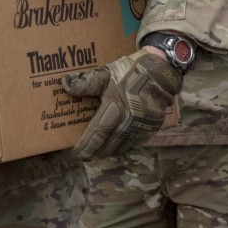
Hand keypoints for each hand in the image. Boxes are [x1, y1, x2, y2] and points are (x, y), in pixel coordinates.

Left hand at [62, 49, 182, 158]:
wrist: (162, 71)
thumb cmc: (132, 71)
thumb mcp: (106, 74)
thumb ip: (86, 82)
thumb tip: (64, 85)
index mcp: (115, 109)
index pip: (96, 135)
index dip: (84, 147)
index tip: (74, 154)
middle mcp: (128, 122)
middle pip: (107, 146)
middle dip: (94, 153)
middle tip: (83, 156)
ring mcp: (141, 127)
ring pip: (121, 147)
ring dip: (108, 152)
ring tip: (98, 153)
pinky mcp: (151, 128)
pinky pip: (134, 143)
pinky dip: (122, 147)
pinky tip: (117, 145)